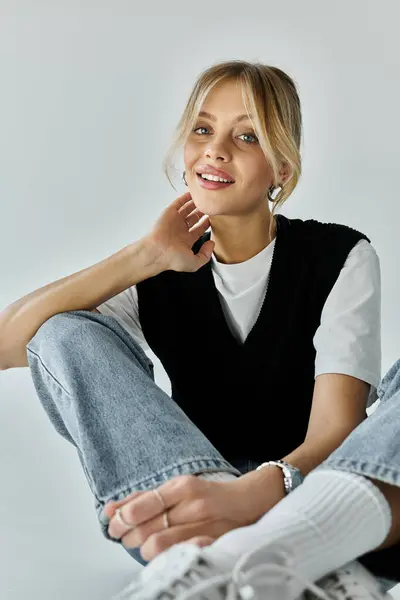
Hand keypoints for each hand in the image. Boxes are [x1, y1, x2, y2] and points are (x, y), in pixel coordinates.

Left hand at [104, 474, 267, 560]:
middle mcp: (193, 505)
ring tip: (146, 544)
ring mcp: (204, 526)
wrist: (248, 501)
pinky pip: (181, 555)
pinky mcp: (213, 543)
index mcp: (182, 486)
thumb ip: (143, 498)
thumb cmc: (206, 495)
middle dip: (129, 536)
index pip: (140, 506)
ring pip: (158, 546)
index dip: (121, 520)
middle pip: (146, 529)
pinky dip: (166, 558)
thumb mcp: (176, 488)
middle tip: (128, 536)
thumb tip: (110, 510)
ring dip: (145, 549)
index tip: (115, 524)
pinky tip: (165, 554)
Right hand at [145, 192, 213, 272]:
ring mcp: (174, 221)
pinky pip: (178, 203)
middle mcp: (180, 230)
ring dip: (195, 204)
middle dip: (202, 213)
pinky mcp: (169, 213)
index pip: (198, 230)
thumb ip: (206, 255)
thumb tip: (212, 244)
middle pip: (193, 219)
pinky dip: (185, 198)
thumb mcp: (194, 263)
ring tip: (204, 198)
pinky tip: (193, 193)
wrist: (157, 251)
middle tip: (211, 207)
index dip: (206, 225)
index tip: (213, 219)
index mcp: (185, 241)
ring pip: (187, 210)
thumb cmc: (172, 259)